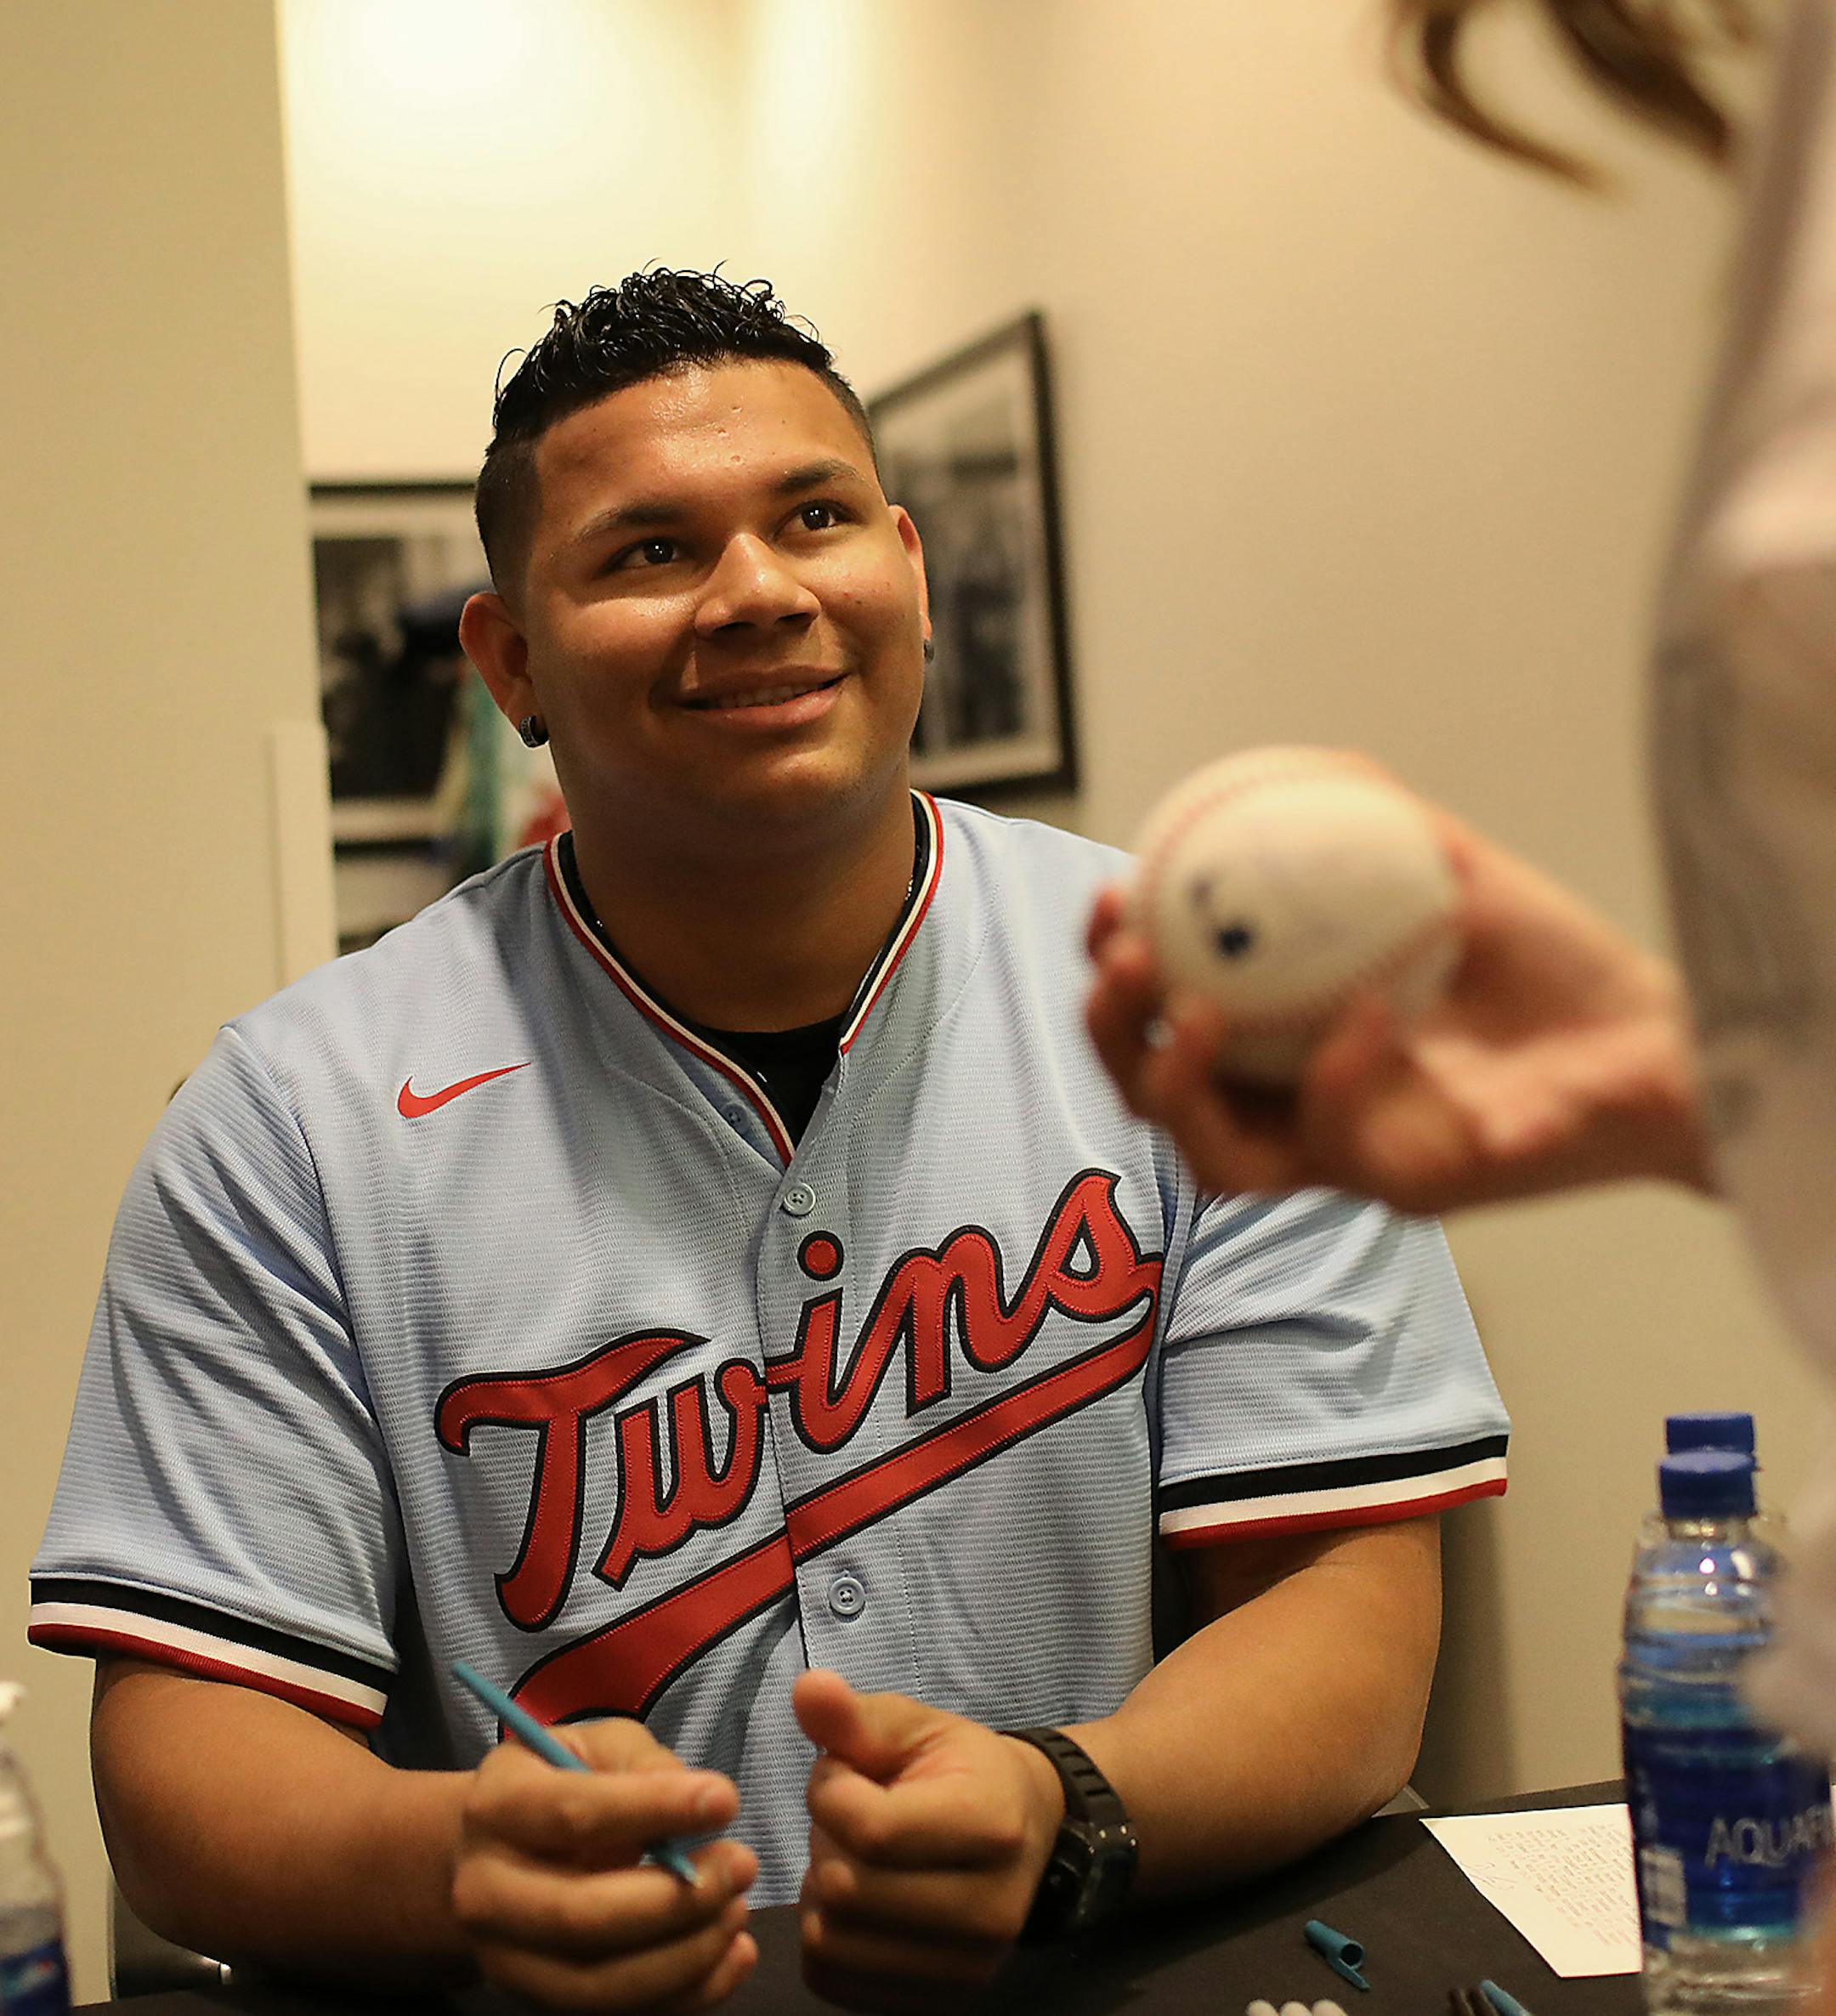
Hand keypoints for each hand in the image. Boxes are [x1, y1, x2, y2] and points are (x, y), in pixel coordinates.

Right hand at [451, 1716, 758, 2011]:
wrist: (497, 1852)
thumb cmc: (561, 1783)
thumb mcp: (596, 1745)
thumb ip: (643, 1765)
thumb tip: (701, 1805)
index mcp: (497, 1807)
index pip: (573, 1814)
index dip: (653, 1809)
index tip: (725, 1801)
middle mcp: (486, 1892)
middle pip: (579, 1915)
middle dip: (674, 1899)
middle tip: (742, 1866)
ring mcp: (507, 1959)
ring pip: (596, 1984)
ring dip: (684, 1955)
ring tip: (738, 1910)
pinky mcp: (540, 2002)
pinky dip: (686, 1994)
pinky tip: (734, 1955)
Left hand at [793, 1669, 1064, 2012]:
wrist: (1024, 1829)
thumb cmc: (961, 1769)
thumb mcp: (915, 1726)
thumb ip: (856, 1716)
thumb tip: (806, 1687)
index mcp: (991, 1825)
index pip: (871, 1830)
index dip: (830, 1793)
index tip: (842, 1773)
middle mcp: (989, 1911)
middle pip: (846, 1892)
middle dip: (824, 1843)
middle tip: (845, 1818)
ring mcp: (968, 1969)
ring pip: (831, 1944)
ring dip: (819, 1895)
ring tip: (849, 1860)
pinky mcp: (939, 2003)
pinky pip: (832, 1983)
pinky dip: (825, 1940)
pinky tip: (853, 1904)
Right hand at [1086, 791, 1713, 1215]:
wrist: (1663, 1042)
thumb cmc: (1557, 967)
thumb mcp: (1457, 878)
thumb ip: (1380, 831)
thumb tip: (1305, 768)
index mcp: (1281, 1045)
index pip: (1160, 1019)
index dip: (1112, 968)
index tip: (1113, 897)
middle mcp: (1295, 1110)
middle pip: (1150, 1099)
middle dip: (1111, 1035)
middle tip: (1127, 959)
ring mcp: (1344, 1160)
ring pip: (1214, 1161)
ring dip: (1178, 1084)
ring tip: (1190, 1011)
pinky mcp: (1405, 1191)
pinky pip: (1340, 1143)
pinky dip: (1339, 1074)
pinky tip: (1370, 1009)